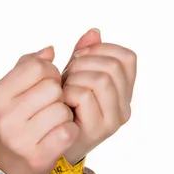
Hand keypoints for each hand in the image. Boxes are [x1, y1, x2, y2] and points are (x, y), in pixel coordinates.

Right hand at [0, 46, 78, 173]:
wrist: (2, 167)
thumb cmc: (10, 122)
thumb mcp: (8, 93)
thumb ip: (27, 67)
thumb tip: (50, 50)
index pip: (37, 66)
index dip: (50, 72)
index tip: (46, 84)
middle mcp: (5, 116)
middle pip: (53, 87)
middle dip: (59, 95)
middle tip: (51, 105)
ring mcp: (20, 138)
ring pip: (63, 110)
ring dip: (64, 115)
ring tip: (53, 122)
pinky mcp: (37, 157)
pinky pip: (68, 132)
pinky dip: (69, 132)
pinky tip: (58, 135)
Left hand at [61, 28, 136, 164]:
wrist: (46, 140)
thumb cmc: (59, 105)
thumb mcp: (71, 74)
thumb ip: (84, 54)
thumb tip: (93, 32)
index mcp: (122, 89)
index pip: (127, 57)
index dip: (100, 50)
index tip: (78, 57)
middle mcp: (124, 105)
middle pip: (112, 66)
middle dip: (82, 63)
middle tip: (67, 76)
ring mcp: (113, 119)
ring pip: (100, 79)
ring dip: (74, 79)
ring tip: (64, 91)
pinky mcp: (97, 129)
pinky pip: (84, 96)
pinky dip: (67, 93)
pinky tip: (61, 103)